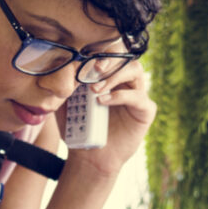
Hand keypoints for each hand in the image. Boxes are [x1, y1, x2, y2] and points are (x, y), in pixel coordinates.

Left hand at [54, 60, 156, 175]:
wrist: (88, 156)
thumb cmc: (78, 128)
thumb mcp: (66, 103)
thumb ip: (65, 85)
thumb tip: (62, 66)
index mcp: (108, 76)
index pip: (109, 53)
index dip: (98, 52)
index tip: (83, 58)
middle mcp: (125, 82)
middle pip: (124, 57)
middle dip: (108, 60)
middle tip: (92, 71)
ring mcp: (137, 94)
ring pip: (135, 70)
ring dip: (114, 75)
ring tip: (95, 90)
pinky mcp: (145, 111)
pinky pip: (139, 97)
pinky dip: (120, 96)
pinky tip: (102, 102)